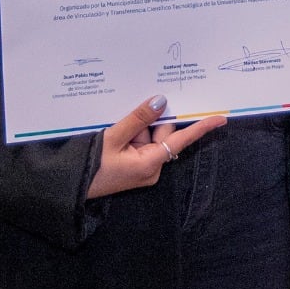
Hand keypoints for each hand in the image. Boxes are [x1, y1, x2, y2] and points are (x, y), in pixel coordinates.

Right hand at [85, 95, 225, 199]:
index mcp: (150, 164)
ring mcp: (143, 169)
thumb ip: (138, 118)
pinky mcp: (134, 167)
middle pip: (162, 134)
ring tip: (113, 133)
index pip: (181, 140)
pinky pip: (140, 144)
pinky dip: (132, 136)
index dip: (201, 127)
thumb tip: (161, 100)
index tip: (222, 118)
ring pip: (150, 137)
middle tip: (124, 123)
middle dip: (147, 123)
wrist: (67, 188)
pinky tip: (116, 135)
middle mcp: (151, 168)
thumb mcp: (112, 137)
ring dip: (136, 130)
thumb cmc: (88, 166)